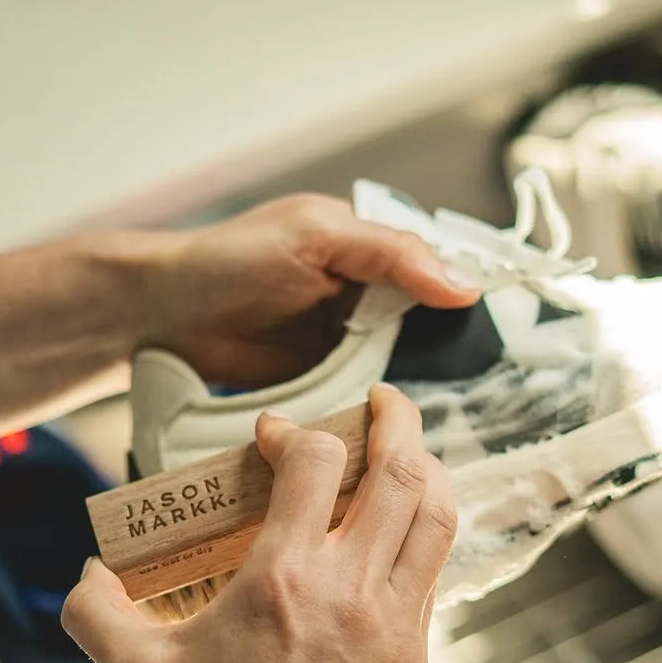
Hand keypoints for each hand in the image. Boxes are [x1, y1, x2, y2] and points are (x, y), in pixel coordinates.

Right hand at [61, 384, 455, 662]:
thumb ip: (97, 611)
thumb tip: (88, 572)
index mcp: (284, 582)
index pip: (315, 463)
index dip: (296, 432)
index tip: (273, 438)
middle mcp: (353, 594)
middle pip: (401, 473)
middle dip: (395, 421)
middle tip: (382, 401)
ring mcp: (397, 631)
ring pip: (436, 521)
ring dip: (426, 472)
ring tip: (409, 453)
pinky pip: (432, 579)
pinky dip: (422, 540)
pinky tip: (401, 542)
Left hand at [140, 193, 476, 385]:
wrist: (165, 313)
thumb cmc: (232, 258)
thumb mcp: (319, 237)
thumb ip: (391, 255)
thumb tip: (463, 285)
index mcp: (371, 248)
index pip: (438, 273)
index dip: (465, 301)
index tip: (496, 335)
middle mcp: (367, 295)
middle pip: (429, 328)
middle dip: (448, 355)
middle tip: (479, 385)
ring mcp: (347, 341)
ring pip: (402, 368)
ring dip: (415, 388)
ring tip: (443, 411)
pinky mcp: (326, 381)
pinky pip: (366, 396)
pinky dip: (379, 410)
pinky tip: (399, 425)